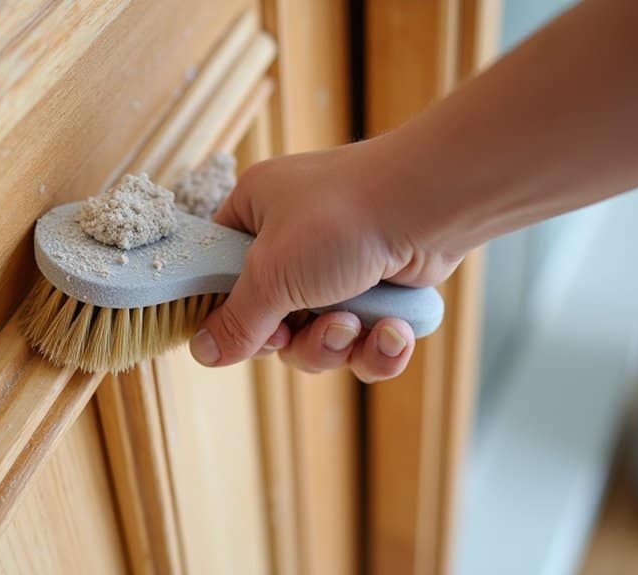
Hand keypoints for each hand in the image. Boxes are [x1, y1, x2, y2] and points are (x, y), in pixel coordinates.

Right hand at [189, 140, 460, 381]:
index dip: (231, 315)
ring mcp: (340, 267)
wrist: (434, 203)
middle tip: (307, 330)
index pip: (220, 276)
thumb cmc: (344, 217)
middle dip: (297, 339)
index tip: (244, 334)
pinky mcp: (381, 291)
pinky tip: (394, 333)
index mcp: (255, 216)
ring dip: (338, 344)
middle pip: (273, 323)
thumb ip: (237, 320)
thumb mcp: (273, 272)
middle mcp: (294, 240)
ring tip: (357, 325)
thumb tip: (203, 353)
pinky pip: (365, 341)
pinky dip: (379, 346)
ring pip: (321, 339)